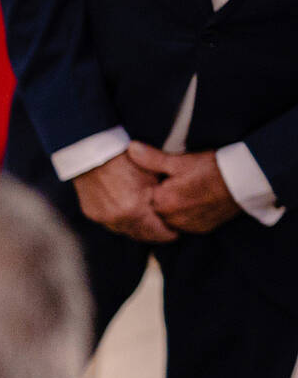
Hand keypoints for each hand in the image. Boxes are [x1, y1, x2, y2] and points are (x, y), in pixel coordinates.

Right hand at [72, 152, 176, 243]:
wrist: (92, 151)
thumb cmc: (125, 158)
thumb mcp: (152, 172)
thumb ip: (162, 196)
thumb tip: (171, 209)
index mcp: (134, 210)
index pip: (157, 232)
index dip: (168, 233)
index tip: (175, 232)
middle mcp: (117, 219)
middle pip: (140, 235)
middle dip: (153, 235)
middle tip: (164, 232)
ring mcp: (102, 218)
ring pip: (125, 231)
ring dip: (137, 230)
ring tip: (148, 225)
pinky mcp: (92, 214)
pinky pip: (111, 224)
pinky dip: (122, 222)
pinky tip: (129, 215)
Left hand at [127, 142, 241, 233]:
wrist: (245, 181)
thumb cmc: (212, 168)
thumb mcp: (180, 161)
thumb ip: (152, 158)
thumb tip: (131, 148)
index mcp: (163, 201)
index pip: (145, 198)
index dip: (153, 186)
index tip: (163, 178)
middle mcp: (172, 219)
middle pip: (156, 209)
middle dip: (161, 198)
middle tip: (178, 184)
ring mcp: (187, 226)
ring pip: (170, 219)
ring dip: (173, 209)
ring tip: (187, 192)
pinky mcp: (201, 230)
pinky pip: (186, 225)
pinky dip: (187, 216)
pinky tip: (195, 202)